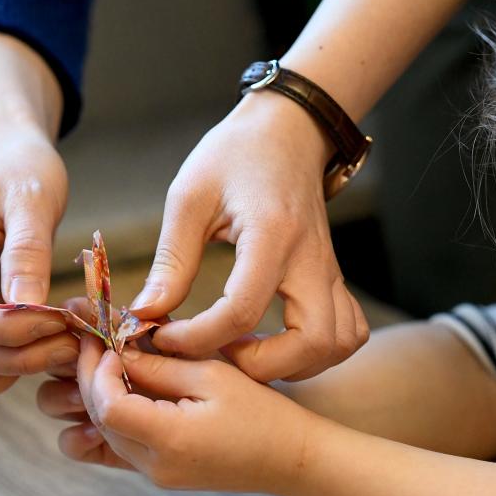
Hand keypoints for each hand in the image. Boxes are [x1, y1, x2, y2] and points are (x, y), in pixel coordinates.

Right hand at [0, 134, 74, 395]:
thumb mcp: (33, 200)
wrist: (12, 163)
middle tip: (78, 343)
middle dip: (21, 355)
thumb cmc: (23, 172)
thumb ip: (27, 252)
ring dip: (17, 369)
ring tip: (70, 347)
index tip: (60, 322)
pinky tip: (58, 347)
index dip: (10, 330)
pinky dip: (15, 367)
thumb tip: (27, 307)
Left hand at [49, 335, 313, 491]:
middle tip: (96, 342)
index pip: (107, 407)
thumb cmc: (263, 413)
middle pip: (98, 422)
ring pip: (103, 436)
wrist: (291, 457)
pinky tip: (121, 389)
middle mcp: (155, 465)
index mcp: (170, 439)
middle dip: (91, 378)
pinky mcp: (162, 474)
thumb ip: (162, 366)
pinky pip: (120, 448)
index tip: (105, 340)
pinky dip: (113, 418)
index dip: (97, 371)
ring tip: (110, 361)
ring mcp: (156, 475)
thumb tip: (120, 351)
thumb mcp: (214, 377)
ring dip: (99, 398)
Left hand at [129, 92, 368, 381]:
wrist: (289, 129)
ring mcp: (330, 270)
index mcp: (272, 235)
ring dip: (295, 363)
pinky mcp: (334, 277)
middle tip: (218, 355)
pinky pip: (348, 330)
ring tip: (246, 351)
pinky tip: (278, 341)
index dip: (197, 338)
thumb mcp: (190, 196)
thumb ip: (172, 260)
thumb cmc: (236, 154)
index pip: (241, 310)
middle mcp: (311, 259)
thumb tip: (147, 314)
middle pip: (311, 341)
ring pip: (338, 342)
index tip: (163, 336)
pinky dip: (320, 350)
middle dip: (261, 365)